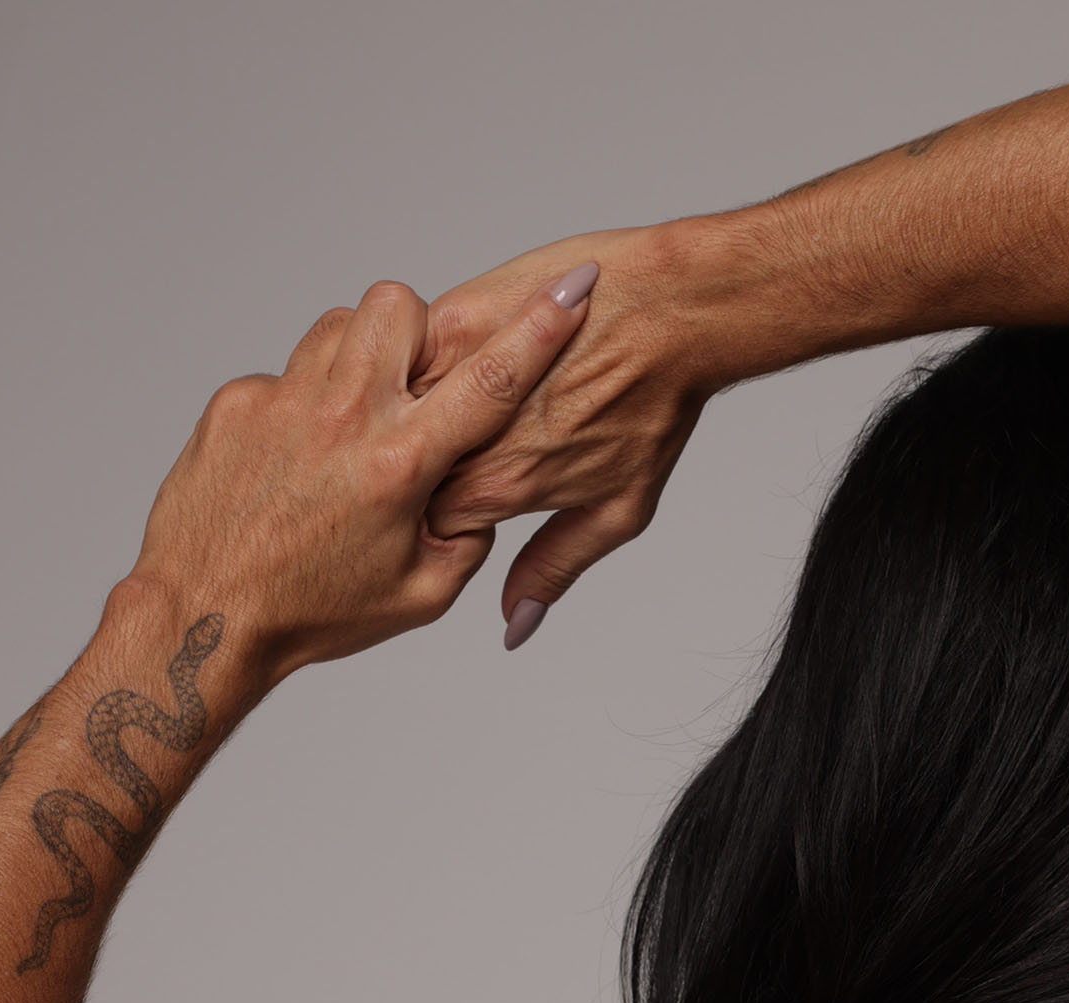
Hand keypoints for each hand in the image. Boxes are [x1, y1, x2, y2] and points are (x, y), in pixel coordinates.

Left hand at [125, 266, 599, 683]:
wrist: (206, 612)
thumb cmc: (317, 614)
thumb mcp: (419, 595)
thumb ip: (468, 541)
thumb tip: (479, 500)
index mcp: (401, 466)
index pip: (488, 382)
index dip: (539, 333)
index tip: (574, 290)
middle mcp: (343, 418)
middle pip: (400, 308)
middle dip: (418, 334)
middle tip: (413, 390)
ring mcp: (284, 401)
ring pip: (341, 324)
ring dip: (364, 359)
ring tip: (359, 426)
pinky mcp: (238, 402)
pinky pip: (289, 372)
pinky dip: (309, 403)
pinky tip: (302, 460)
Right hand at [416, 224, 740, 643]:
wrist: (676, 311)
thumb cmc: (656, 406)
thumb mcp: (620, 509)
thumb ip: (554, 566)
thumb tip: (514, 624)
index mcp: (503, 486)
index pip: (424, 521)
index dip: (431, 513)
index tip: (450, 501)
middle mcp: (473, 433)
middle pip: (402, 466)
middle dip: (412, 462)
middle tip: (446, 446)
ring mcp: (460, 370)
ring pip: (393, 405)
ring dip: (407, 408)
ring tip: (445, 400)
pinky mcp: (458, 314)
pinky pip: (409, 347)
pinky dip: (418, 358)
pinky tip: (454, 356)